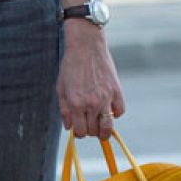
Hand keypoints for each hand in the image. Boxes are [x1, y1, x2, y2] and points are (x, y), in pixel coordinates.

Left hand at [58, 21, 125, 138]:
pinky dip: (115, 113)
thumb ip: (64, 110)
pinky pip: (120, 111)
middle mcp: (92, 103)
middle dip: (90, 131)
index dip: (79, 133)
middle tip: (88, 125)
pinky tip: (108, 109)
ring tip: (101, 128)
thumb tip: (69, 128)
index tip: (79, 130)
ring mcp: (106, 97)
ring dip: (104, 130)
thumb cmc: (70, 67)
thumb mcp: (60, 88)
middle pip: (95, 131)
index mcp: (76, 103)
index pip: (81, 131)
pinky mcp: (117, 91)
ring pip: (109, 126)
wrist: (86, 47)